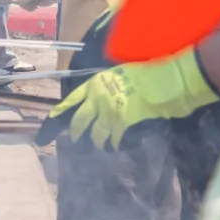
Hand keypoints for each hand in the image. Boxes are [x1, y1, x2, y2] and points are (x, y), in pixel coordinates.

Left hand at [39, 50, 218, 148]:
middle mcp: (98, 96)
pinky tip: (121, 145)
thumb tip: (103, 102)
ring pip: (96, 134)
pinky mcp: (122, 123)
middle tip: (76, 141)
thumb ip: (108, 87)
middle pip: (79, 122)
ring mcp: (109, 110)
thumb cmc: (151, 73)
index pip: (71, 100)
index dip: (59, 113)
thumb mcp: (123, 74)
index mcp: (96, 83)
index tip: (49, 124)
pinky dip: (117, 145)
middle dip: (76, 134)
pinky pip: (114, 140)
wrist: (171, 78)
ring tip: (104, 147)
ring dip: (99, 143)